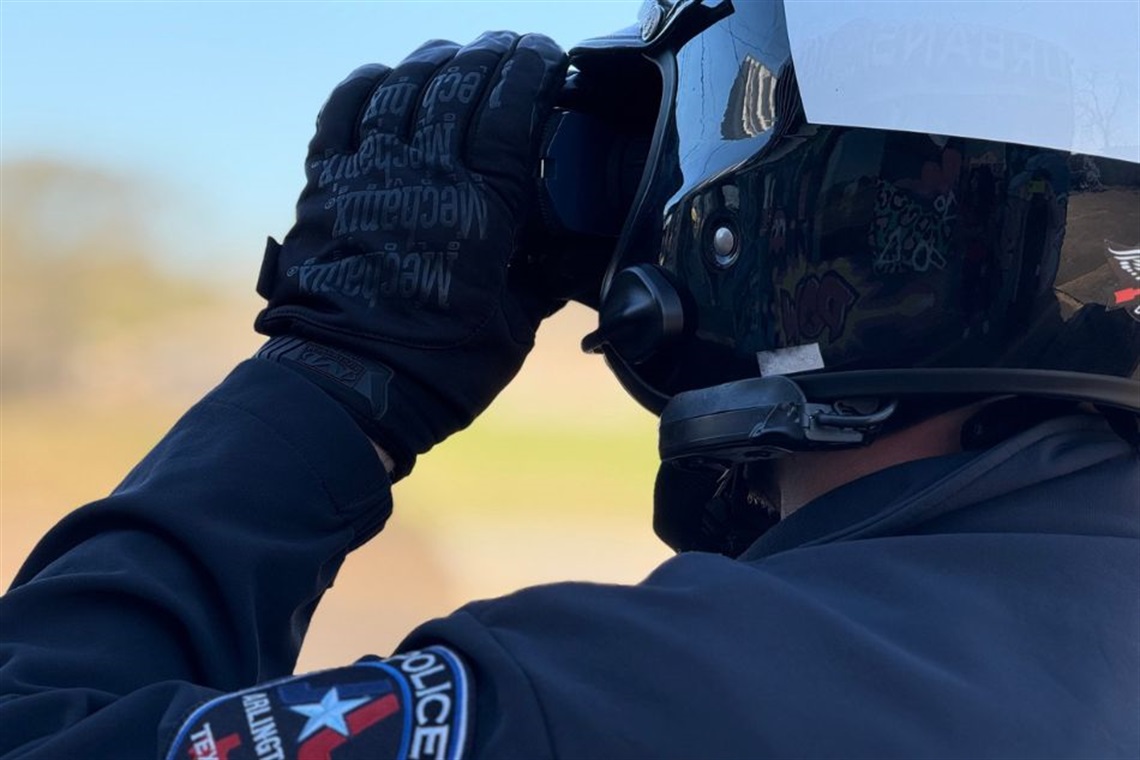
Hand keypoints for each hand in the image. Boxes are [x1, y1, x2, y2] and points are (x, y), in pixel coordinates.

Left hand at [254, 33, 567, 477]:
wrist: (350, 387)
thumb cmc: (441, 367)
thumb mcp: (516, 325)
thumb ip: (541, 275)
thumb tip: (569, 252)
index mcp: (481, 211)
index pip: (510, 109)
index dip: (531, 69)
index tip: (548, 53)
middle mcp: (424, 179)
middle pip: (458, 85)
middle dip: (490, 55)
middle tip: (510, 46)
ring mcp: (369, 177)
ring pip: (402, 88)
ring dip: (433, 61)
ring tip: (455, 53)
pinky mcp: (326, 187)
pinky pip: (343, 113)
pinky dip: (366, 86)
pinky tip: (385, 77)